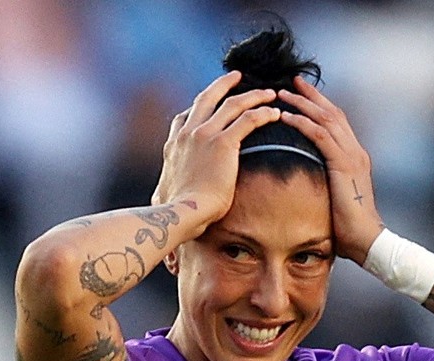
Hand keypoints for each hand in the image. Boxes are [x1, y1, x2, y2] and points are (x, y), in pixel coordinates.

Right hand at [152, 71, 280, 227]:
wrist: (182, 212)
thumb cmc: (176, 212)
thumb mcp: (163, 192)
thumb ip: (164, 188)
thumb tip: (159, 198)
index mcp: (174, 144)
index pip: (185, 116)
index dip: (200, 106)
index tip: (213, 101)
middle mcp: (188, 133)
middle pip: (207, 98)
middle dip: (224, 84)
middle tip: (237, 76)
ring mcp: (204, 135)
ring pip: (233, 104)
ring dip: (253, 96)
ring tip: (268, 94)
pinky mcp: (223, 144)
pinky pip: (248, 120)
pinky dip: (263, 113)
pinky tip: (274, 113)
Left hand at [278, 77, 383, 263]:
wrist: (367, 239)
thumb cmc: (349, 227)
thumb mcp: (335, 198)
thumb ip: (325, 183)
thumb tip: (305, 183)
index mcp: (354, 157)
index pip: (337, 122)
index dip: (320, 106)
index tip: (302, 93)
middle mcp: (355, 151)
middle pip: (332, 113)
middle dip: (312, 95)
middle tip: (293, 81)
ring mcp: (352, 156)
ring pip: (326, 119)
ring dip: (303, 104)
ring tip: (283, 93)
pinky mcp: (344, 165)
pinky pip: (321, 137)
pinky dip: (303, 124)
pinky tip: (287, 117)